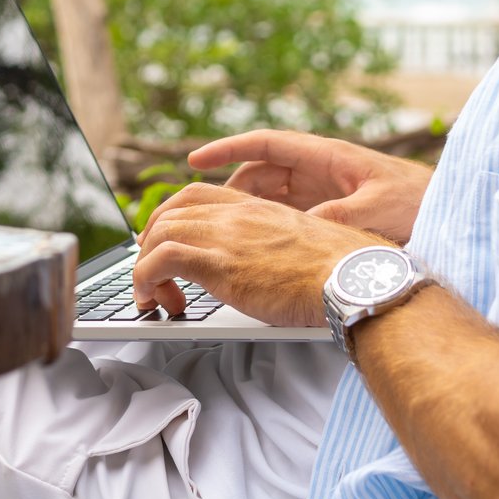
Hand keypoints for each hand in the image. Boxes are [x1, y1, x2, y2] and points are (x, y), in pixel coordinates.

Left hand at [130, 182, 397, 327]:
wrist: (353, 279)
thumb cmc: (342, 274)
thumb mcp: (305, 250)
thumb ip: (281, 251)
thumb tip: (279, 273)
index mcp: (259, 208)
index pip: (198, 195)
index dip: (173, 215)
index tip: (165, 240)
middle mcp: (237, 215)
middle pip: (171, 211)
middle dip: (151, 241)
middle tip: (150, 270)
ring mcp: (225, 235)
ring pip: (158, 234)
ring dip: (146, 268)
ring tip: (154, 297)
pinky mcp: (217, 263)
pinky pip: (158, 261)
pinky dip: (145, 280)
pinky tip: (157, 302)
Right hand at [187, 130, 433, 245]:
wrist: (452, 215)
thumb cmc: (420, 204)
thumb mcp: (375, 210)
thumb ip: (334, 216)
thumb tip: (295, 230)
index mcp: (327, 156)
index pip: (266, 144)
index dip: (228, 149)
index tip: (194, 161)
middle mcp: (321, 170)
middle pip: (261, 173)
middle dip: (230, 191)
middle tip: (202, 217)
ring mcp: (325, 191)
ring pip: (271, 197)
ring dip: (247, 212)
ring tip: (222, 237)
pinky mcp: (332, 213)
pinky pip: (289, 216)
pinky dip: (269, 228)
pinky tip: (257, 250)